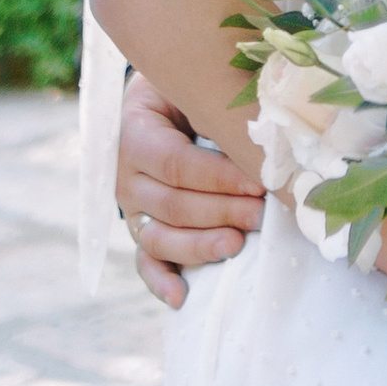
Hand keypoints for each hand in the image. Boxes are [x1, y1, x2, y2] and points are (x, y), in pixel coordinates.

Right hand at [117, 84, 262, 307]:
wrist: (156, 99)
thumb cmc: (183, 91)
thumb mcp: (190, 87)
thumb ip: (213, 108)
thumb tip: (259, 134)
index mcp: (134, 134)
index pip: (176, 164)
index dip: (219, 177)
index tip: (259, 182)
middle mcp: (126, 177)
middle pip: (173, 205)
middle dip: (221, 212)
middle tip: (260, 213)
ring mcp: (132, 209)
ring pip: (161, 237)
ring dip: (200, 246)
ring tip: (237, 245)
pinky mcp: (141, 231)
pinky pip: (145, 262)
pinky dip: (160, 281)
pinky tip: (180, 297)